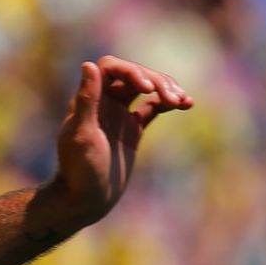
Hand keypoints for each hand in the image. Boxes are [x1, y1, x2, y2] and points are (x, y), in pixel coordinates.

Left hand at [49, 55, 192, 225]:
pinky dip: (169, 103)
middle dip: (156, 80)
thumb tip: (88, 65)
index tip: (147, 88)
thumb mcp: (82, 135)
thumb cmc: (80, 170)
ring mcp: (118, 115)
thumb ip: (87, 100)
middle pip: (132, 75)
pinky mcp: (132, 130)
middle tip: (174, 97)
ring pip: (146, 89)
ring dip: (166, 89)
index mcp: (88, 100)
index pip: (110, 67)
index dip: (131, 70)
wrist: (86, 199)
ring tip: (183, 101)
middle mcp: (102, 103)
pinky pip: (154, 108)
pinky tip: (185, 105)